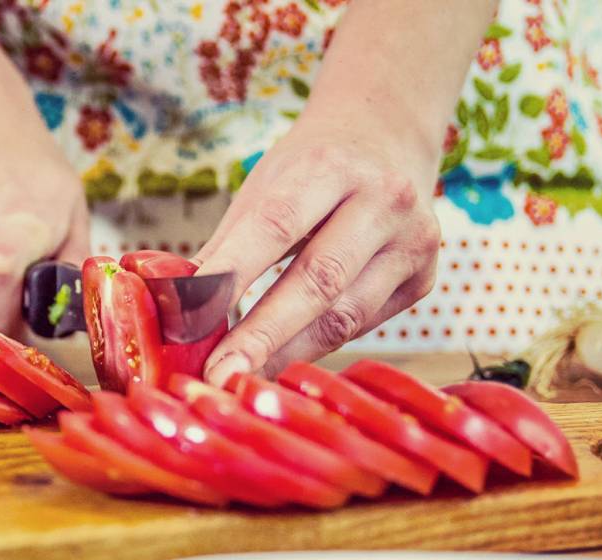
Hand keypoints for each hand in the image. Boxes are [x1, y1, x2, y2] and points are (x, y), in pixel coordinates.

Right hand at [0, 125, 88, 336]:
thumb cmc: (29, 168)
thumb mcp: (72, 209)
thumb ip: (74, 266)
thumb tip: (84, 314)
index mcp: (10, 236)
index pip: (0, 297)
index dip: (17, 326)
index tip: (33, 323)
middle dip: (6, 325)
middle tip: (25, 302)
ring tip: (2, 276)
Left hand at [195, 117, 441, 386]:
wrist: (388, 138)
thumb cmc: (312, 169)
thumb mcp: (266, 186)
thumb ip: (228, 245)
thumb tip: (177, 307)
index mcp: (330, 165)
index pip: (275, 226)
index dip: (232, 275)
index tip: (190, 319)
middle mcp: (383, 199)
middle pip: (317, 280)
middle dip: (262, 335)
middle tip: (220, 377)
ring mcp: (413, 241)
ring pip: (345, 315)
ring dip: (287, 354)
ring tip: (244, 380)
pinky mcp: (424, 278)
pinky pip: (361, 326)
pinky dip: (316, 347)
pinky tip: (282, 362)